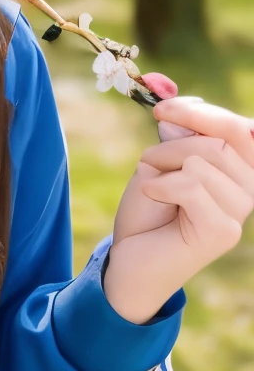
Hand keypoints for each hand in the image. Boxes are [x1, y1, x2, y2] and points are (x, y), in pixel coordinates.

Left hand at [103, 95, 253, 323]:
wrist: (129, 263)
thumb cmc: (148, 213)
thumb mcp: (160, 164)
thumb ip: (180, 137)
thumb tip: (190, 107)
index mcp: (242, 170)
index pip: (241, 129)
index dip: (204, 114)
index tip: (162, 109)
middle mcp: (250, 190)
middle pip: (224, 140)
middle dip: (175, 140)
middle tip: (147, 158)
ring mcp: (240, 213)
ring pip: (204, 160)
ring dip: (163, 163)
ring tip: (150, 186)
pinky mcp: (223, 231)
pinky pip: (192, 185)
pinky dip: (160, 184)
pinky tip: (150, 193)